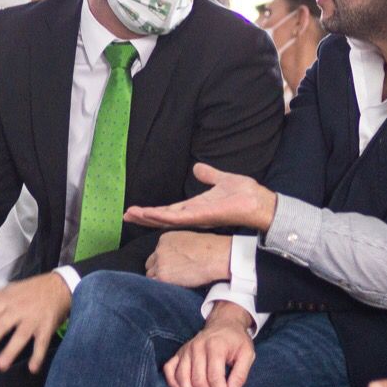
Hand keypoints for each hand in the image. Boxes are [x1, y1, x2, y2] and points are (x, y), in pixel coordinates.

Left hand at [0, 273, 71, 373]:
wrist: (60, 285)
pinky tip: (32, 368)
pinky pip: (42, 342)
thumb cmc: (30, 290)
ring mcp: (34, 317)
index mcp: (6, 298)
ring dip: (10, 351)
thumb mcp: (7, 291)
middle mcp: (19, 307)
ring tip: (0, 366)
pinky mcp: (47, 326)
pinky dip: (38, 356)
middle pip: (0, 326)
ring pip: (20, 335)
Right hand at [124, 164, 276, 231]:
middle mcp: (193, 215)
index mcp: (196, 207)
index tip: (136, 210)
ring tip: (131, 215)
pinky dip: (162, 216)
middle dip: (145, 217)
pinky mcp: (201, 217)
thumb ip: (209, 175)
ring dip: (148, 217)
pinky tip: (149, 214)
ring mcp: (196, 217)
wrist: (259, 202)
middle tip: (126, 215)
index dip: (153, 211)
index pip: (169, 210)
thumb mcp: (222, 180)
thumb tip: (197, 167)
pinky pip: (178, 218)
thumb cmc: (245, 194)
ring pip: (166, 219)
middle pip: (164, 218)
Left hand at [146, 232, 231, 287]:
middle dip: (158, 270)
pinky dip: (163, 288)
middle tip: (172, 276)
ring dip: (160, 280)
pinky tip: (175, 287)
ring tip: (175, 283)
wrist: (215, 256)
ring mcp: (160, 263)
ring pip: (151, 276)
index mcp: (165, 239)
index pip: (156, 253)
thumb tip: (177, 258)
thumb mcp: (189, 240)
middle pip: (150, 264)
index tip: (172, 267)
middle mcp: (159, 249)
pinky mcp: (163, 276)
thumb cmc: (211, 248)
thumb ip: (177, 247)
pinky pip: (156, 285)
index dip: (164, 262)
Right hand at [163, 301, 255, 386]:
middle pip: (198, 380)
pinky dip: (172, 382)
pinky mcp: (180, 352)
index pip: (215, 377)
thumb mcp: (247, 353)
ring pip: (183, 377)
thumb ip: (241, 373)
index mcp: (215, 346)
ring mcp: (186, 350)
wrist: (223, 323)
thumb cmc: (236, 341)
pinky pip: (170, 368)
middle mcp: (198, 347)